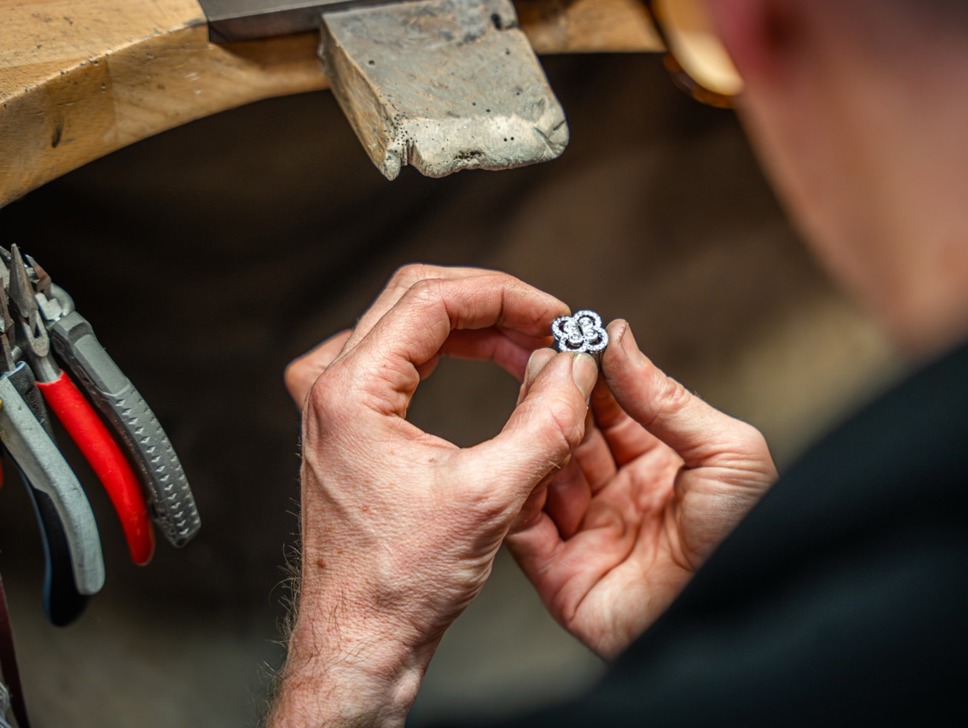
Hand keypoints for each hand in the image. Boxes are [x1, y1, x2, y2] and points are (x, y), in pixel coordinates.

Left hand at [269, 265, 598, 726]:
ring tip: (533, 351)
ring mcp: (334, 403)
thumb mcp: (492, 497)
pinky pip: (403, 358)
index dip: (505, 296)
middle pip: (418, 297)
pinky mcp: (348, 422)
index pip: (432, 298)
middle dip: (493, 304)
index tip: (555, 316)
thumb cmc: (401, 582)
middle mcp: (330, 386)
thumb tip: (577, 366)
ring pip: (410, 323)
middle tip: (550, 327)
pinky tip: (494, 367)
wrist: (361, 637)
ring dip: (477, 327)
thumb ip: (546, 421)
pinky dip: (454, 354)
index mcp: (350, 391)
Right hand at [507, 320, 777, 657]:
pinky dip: (517, 492)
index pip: (610, 410)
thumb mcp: (729, 453)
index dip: (590, 375)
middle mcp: (620, 498)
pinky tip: (521, 454)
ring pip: (543, 475)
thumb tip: (619, 336)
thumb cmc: (754, 541)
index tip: (570, 338)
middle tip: (543, 360)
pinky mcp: (563, 577)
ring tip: (531, 398)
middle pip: (572, 438)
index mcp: (661, 467)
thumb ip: (666, 397)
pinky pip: (526, 528)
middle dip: (557, 398)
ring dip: (536, 436)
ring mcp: (589, 536)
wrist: (743, 622)